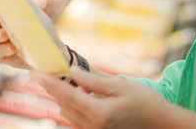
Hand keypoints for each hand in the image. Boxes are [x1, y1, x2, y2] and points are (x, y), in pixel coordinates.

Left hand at [34, 67, 173, 128]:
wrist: (160, 124)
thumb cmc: (144, 102)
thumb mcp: (120, 86)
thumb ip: (95, 81)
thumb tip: (73, 72)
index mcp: (98, 112)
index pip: (66, 95)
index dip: (49, 82)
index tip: (35, 72)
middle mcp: (92, 126)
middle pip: (64, 105)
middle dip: (51, 88)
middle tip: (38, 74)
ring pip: (67, 114)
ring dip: (58, 98)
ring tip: (48, 82)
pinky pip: (76, 120)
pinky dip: (68, 107)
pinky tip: (64, 99)